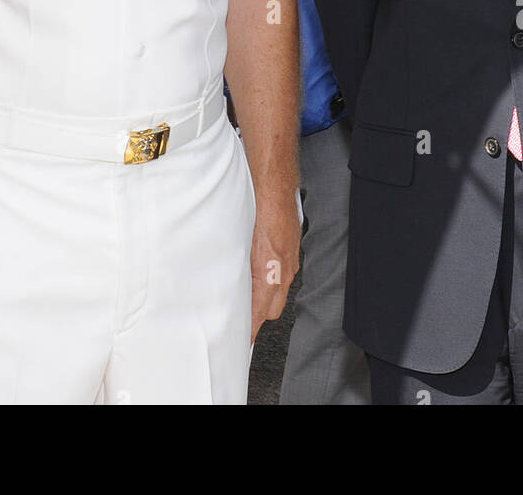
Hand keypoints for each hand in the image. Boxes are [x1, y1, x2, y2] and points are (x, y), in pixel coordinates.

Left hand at [250, 192, 300, 342]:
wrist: (274, 183)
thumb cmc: (257, 207)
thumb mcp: (240, 243)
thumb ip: (238, 269)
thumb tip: (230, 286)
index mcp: (270, 272)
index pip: (260, 313)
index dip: (250, 328)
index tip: (241, 339)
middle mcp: (284, 269)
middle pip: (272, 309)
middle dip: (257, 317)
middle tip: (239, 320)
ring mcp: (291, 259)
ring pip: (279, 291)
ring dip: (264, 298)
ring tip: (246, 297)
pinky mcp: (293, 249)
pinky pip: (283, 274)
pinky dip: (272, 279)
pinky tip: (258, 272)